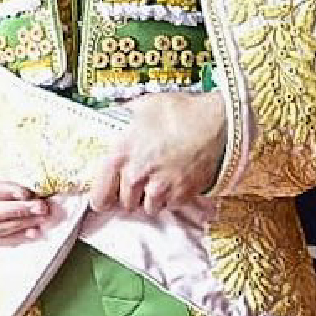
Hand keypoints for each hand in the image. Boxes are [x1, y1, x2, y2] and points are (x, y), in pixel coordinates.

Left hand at [88, 92, 226, 214]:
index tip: (106, 195)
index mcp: (120, 155)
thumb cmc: (178, 111)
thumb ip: (117, 118)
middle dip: (128, 195)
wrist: (216, 121)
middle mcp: (137, 175)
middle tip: (136, 182)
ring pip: (147, 208)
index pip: (99, 196)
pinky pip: (169, 206)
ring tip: (156, 181)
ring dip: (148, 199)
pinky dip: (170, 199)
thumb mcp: (139, 107)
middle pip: (124, 204)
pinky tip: (173, 181)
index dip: (101, 198)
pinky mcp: (183, 194)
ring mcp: (161, 187)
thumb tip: (103, 119)